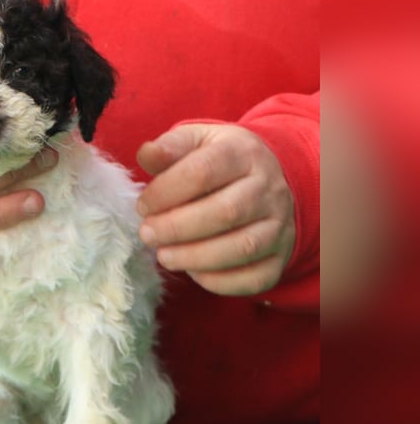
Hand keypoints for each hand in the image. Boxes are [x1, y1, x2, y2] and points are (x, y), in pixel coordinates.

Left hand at [137, 124, 294, 295]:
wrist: (268, 180)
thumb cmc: (219, 162)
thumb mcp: (197, 142)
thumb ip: (170, 148)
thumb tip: (146, 153)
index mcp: (243, 153)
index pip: (203, 171)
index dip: (166, 192)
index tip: (143, 206)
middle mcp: (268, 189)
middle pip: (225, 212)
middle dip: (177, 228)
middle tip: (147, 234)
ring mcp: (279, 225)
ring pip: (242, 248)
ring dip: (195, 257)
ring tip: (163, 256)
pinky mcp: (280, 258)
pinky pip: (255, 278)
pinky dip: (219, 281)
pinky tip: (192, 271)